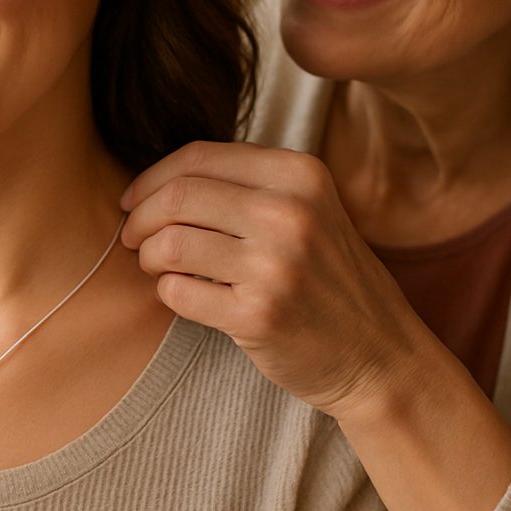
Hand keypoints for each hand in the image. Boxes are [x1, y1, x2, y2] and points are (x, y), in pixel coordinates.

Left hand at [120, 140, 428, 419]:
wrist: (378, 353)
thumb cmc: (327, 278)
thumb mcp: (307, 210)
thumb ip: (247, 185)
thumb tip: (156, 180)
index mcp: (300, 174)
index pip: (199, 157)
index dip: (152, 178)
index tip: (132, 200)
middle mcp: (291, 212)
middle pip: (178, 196)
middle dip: (140, 218)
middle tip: (133, 239)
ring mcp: (276, 265)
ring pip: (170, 243)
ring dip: (149, 257)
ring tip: (158, 268)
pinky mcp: (258, 315)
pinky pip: (178, 292)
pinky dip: (169, 292)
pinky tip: (186, 295)